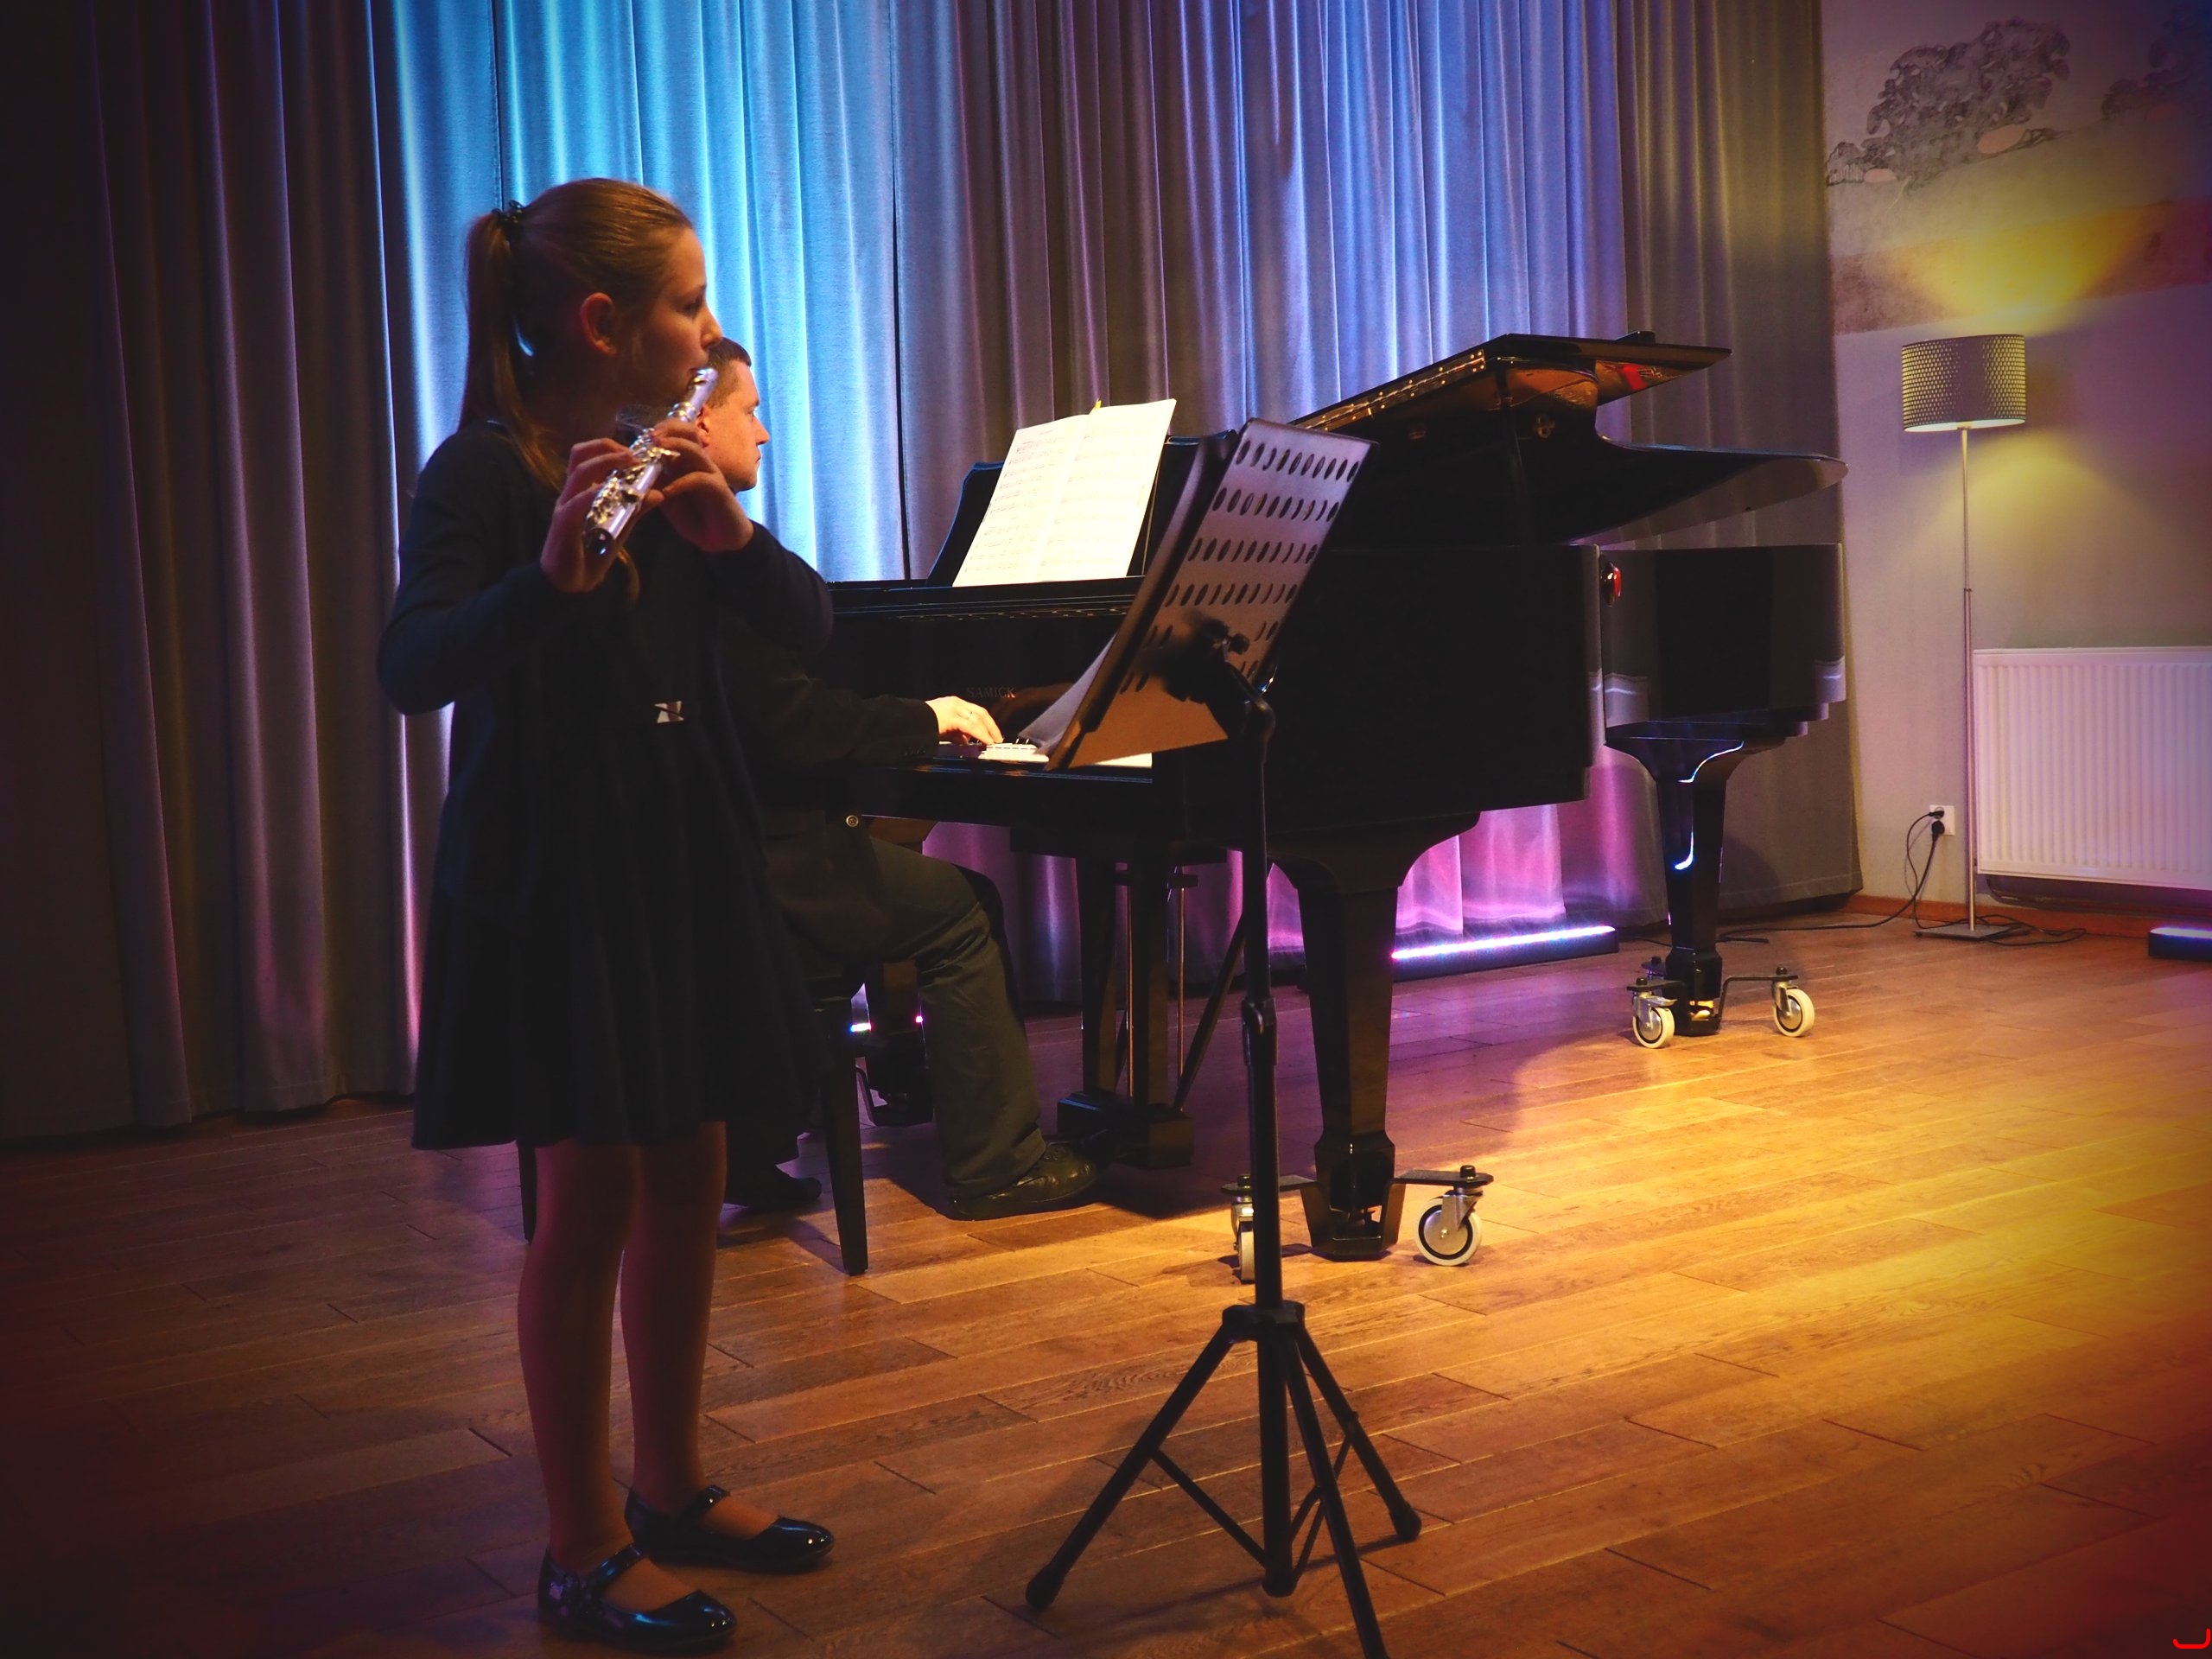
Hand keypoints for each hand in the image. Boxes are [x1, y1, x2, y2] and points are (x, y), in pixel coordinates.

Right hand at [540, 439, 640, 593]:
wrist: (568, 583)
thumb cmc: (591, 554)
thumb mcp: (620, 527)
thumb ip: (636, 509)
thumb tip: (659, 493)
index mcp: (581, 491)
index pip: (588, 456)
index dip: (610, 447)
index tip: (636, 451)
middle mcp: (570, 493)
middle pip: (580, 455)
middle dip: (607, 447)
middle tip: (634, 453)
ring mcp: (565, 506)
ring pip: (579, 473)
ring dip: (605, 463)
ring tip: (629, 462)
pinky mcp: (563, 524)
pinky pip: (577, 503)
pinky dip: (595, 492)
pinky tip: (613, 490)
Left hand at [646, 418, 754, 552]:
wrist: (722, 540)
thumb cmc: (696, 519)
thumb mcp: (668, 502)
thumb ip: (656, 487)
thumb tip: (636, 473)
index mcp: (686, 463)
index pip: (675, 435)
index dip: (658, 432)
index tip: (639, 439)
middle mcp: (699, 463)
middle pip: (688, 432)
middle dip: (668, 429)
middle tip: (650, 437)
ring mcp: (710, 473)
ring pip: (694, 449)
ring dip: (674, 445)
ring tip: (655, 449)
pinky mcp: (718, 488)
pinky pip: (699, 478)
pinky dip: (680, 483)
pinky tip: (666, 492)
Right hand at [928, 697, 1001, 744]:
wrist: (909, 721)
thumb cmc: (923, 725)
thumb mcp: (943, 728)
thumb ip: (955, 732)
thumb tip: (965, 740)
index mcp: (953, 703)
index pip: (975, 710)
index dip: (986, 722)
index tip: (992, 732)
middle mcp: (955, 703)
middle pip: (980, 712)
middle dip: (991, 726)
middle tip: (997, 738)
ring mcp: (954, 708)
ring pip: (978, 719)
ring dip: (988, 731)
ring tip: (993, 742)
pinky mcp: (951, 717)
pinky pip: (971, 727)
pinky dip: (981, 735)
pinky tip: (986, 741)